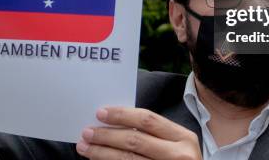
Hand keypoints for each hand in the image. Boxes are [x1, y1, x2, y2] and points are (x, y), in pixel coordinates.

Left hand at [77, 107, 201, 159]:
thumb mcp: (177, 144)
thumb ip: (155, 134)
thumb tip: (116, 122)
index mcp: (183, 137)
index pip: (147, 120)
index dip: (122, 115)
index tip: (101, 113)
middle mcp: (178, 155)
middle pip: (135, 140)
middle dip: (107, 135)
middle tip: (87, 132)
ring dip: (102, 153)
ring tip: (85, 148)